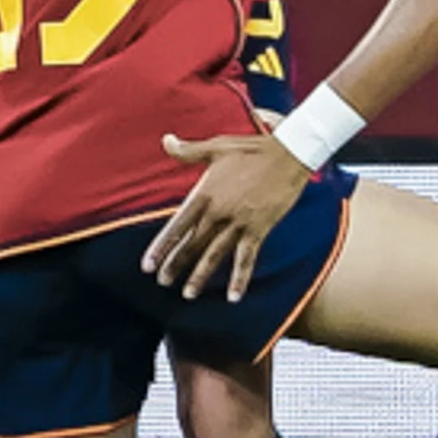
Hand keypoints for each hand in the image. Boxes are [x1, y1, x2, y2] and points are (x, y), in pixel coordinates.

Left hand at [141, 134, 314, 301]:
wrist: (289, 154)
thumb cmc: (252, 148)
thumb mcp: (217, 146)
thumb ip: (188, 150)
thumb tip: (165, 140)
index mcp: (205, 194)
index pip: (176, 226)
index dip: (161, 247)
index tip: (148, 265)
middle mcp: (218, 212)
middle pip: (192, 244)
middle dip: (175, 265)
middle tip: (163, 283)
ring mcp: (239, 223)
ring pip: (214, 255)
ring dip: (200, 276)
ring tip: (187, 294)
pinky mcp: (259, 230)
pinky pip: (246, 259)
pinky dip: (240, 279)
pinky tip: (233, 297)